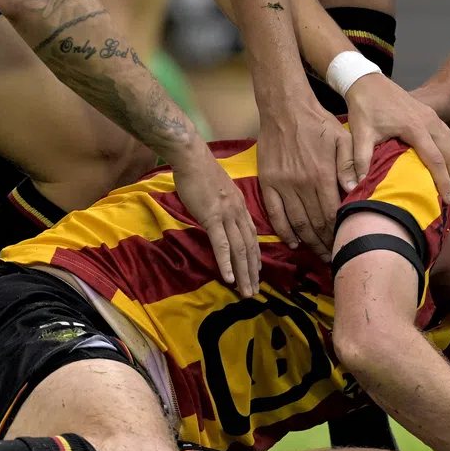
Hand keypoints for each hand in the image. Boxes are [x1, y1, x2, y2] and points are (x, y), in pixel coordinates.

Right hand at [172, 150, 260, 296]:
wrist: (192, 158)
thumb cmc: (201, 171)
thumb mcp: (220, 190)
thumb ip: (224, 205)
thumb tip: (222, 217)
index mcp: (240, 206)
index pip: (252, 236)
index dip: (255, 256)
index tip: (257, 272)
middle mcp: (238, 213)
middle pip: (250, 247)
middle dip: (253, 271)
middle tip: (255, 291)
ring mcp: (227, 216)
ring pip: (240, 249)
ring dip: (244, 273)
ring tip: (247, 292)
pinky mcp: (212, 218)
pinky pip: (222, 244)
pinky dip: (226, 262)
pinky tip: (229, 278)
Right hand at [256, 92, 347, 258]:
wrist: (285, 108)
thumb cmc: (318, 123)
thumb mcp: (343, 138)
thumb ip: (350, 164)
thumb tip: (356, 190)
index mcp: (322, 175)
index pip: (332, 214)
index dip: (339, 233)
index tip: (345, 244)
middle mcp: (301, 184)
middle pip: (315, 224)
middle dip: (325, 244)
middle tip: (333, 257)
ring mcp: (282, 184)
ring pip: (296, 223)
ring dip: (308, 242)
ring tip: (318, 253)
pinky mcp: (268, 182)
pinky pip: (275, 214)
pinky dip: (283, 231)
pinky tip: (293, 241)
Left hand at [345, 73, 449, 197]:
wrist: (367, 80)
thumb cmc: (364, 107)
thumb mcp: (360, 133)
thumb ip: (360, 160)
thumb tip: (356, 186)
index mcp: (415, 128)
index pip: (435, 159)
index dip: (443, 181)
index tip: (446, 200)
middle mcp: (429, 121)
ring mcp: (431, 115)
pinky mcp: (429, 113)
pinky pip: (446, 134)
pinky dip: (449, 151)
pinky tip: (444, 161)